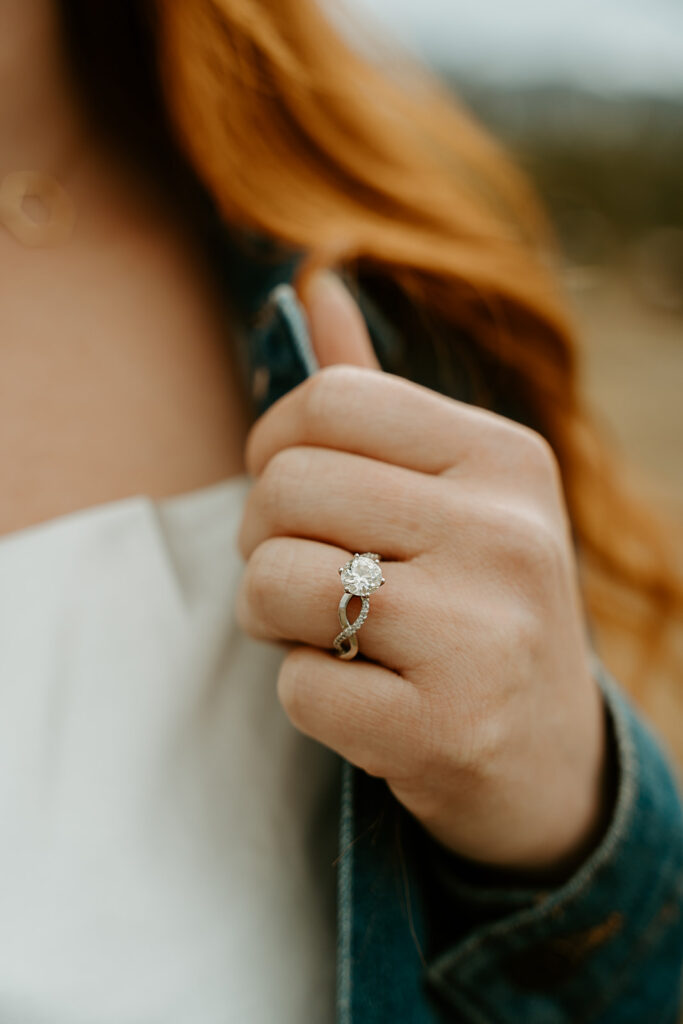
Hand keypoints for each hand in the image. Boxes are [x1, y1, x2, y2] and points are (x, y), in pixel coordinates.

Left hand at [237, 272, 609, 875]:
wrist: (552, 759)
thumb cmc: (480, 607)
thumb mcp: (456, 493)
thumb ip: (379, 398)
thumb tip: (318, 284)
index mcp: (505, 459)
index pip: (327, 403)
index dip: (273, 446)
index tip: (288, 494)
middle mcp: (506, 534)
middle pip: (285, 488)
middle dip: (262, 539)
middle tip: (300, 574)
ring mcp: (482, 635)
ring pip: (275, 583)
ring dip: (273, 620)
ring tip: (327, 634)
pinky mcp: (448, 728)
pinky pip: (296, 689)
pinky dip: (308, 698)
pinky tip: (367, 701)